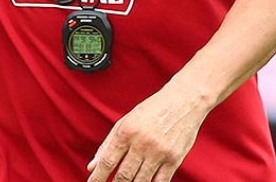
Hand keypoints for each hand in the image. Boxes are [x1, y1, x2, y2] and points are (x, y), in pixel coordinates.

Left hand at [86, 83, 210, 181]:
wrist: (184, 101)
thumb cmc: (151, 110)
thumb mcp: (125, 122)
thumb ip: (107, 145)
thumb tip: (92, 167)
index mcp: (125, 132)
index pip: (107, 161)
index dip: (98, 177)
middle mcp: (141, 143)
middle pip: (124, 175)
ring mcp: (159, 152)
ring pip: (141, 181)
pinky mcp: (174, 159)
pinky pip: (161, 181)